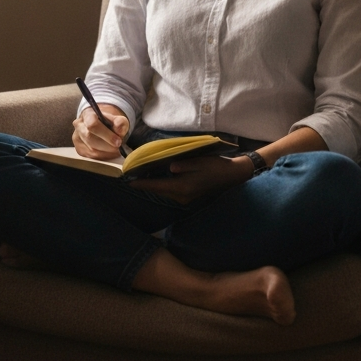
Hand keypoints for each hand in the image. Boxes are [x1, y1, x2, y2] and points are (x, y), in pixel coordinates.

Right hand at [72, 104, 129, 159]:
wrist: (101, 125)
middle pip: (90, 138)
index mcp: (88, 114)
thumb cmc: (109, 122)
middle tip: (119, 147)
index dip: (106, 134)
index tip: (118, 141)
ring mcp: (77, 138)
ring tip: (116, 150)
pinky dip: (104, 156)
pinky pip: (91, 156)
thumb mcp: (117, 118)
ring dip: (106, 152)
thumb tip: (120, 130)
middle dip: (107, 145)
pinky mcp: (79, 149)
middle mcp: (79, 125)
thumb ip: (120, 122)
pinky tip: (111, 153)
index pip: (92, 124)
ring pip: (91, 149)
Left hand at [129, 154, 252, 204]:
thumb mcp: (199, 162)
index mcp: (183, 187)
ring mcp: (186, 198)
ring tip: (142, 177)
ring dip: (154, 186)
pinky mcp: (189, 196)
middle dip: (146, 185)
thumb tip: (170, 167)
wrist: (232, 176)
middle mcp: (182, 196)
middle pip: (159, 191)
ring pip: (165, 192)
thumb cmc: (216, 166)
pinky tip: (158, 179)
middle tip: (132, 177)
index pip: (157, 186)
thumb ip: (183, 165)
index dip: (142, 184)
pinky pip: (171, 192)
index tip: (129, 181)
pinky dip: (163, 186)